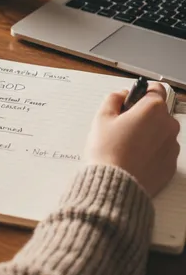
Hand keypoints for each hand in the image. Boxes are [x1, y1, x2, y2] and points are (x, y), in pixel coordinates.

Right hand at [85, 83, 180, 197]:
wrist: (116, 185)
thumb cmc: (108, 151)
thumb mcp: (102, 116)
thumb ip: (113, 98)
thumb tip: (122, 95)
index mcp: (153, 109)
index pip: (154, 89)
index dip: (140, 92)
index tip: (129, 101)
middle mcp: (168, 125)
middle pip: (158, 111)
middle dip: (143, 114)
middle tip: (122, 125)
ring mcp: (172, 146)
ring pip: (161, 130)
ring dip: (148, 132)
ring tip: (126, 143)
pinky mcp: (171, 164)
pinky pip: (162, 149)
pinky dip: (151, 149)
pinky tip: (134, 156)